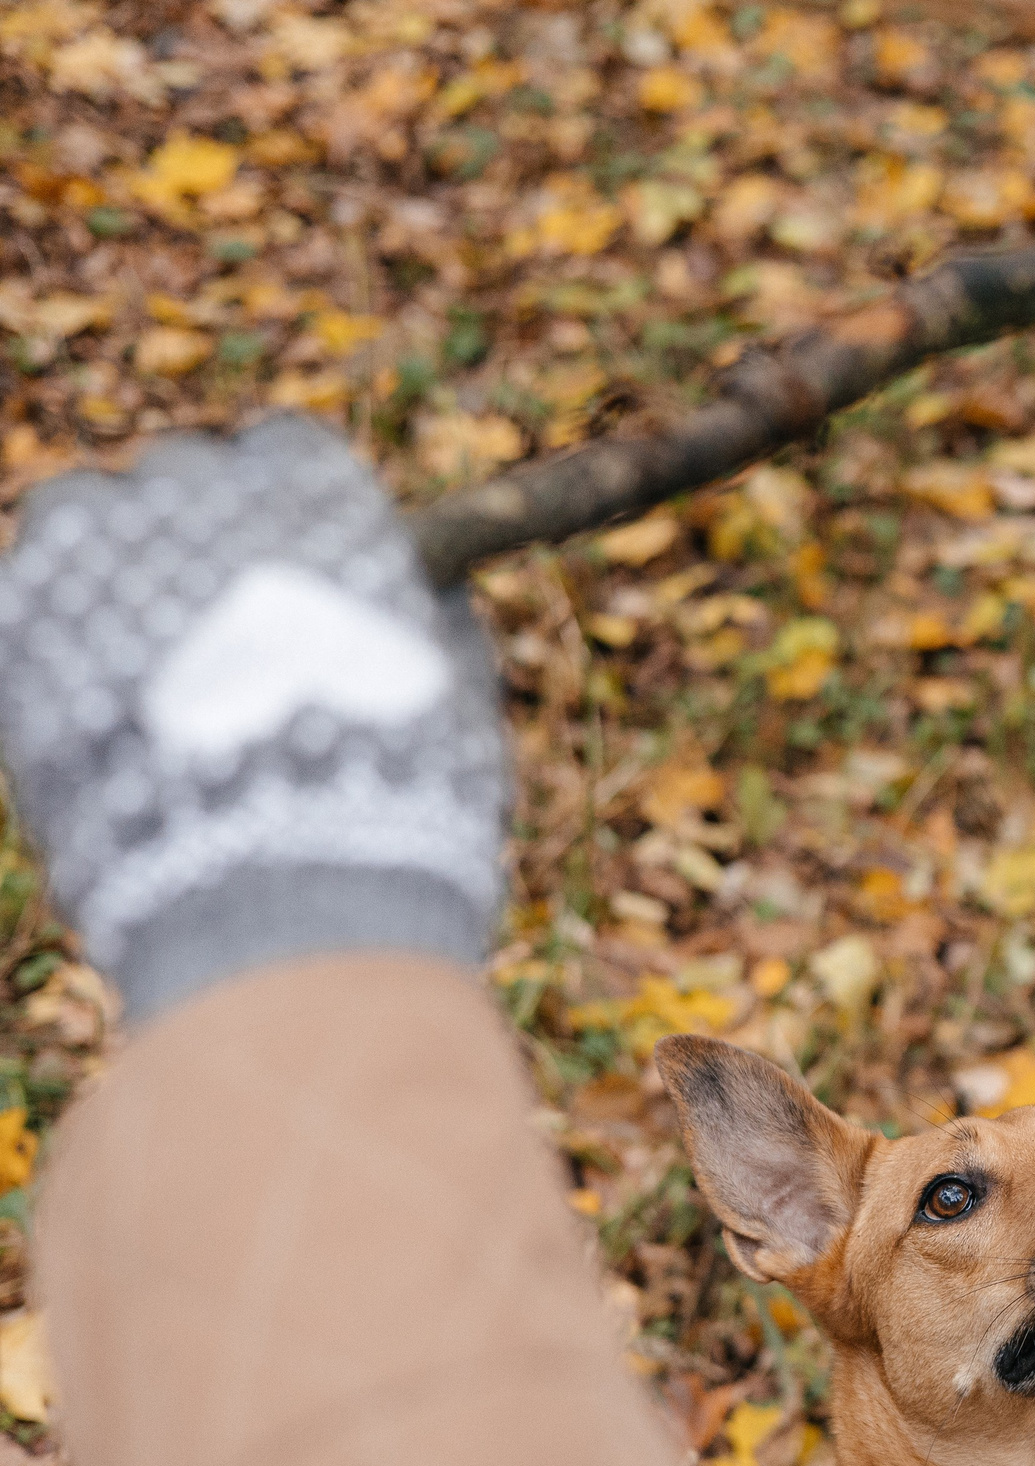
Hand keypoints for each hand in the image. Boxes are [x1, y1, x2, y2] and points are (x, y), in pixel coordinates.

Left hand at [0, 414, 509, 1022]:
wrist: (282, 897)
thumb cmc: (389, 802)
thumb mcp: (446, 691)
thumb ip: (423, 615)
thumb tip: (423, 596)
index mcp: (312, 495)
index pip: (281, 452)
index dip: (285, 512)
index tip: (287, 565)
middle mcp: (199, 496)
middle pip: (179, 475)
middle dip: (192, 539)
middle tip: (209, 626)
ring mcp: (94, 554)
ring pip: (79, 516)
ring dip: (107, 571)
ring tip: (136, 666)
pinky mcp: (16, 625)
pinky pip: (20, 597)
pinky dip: (47, 638)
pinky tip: (89, 709)